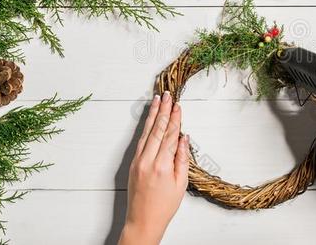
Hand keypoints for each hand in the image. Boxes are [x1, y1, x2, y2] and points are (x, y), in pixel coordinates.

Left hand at [119, 92, 188, 244]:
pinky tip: (149, 120)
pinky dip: (145, 128)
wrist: (143, 221)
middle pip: (157, 129)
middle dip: (163, 110)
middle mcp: (147, 161)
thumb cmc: (164, 206)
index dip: (175, 119)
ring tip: (157, 101)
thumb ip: (182, 158)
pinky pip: (140, 141)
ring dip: (153, 115)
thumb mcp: (181, 183)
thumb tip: (183, 138)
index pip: (170, 135)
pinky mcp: (133, 164)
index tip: (178, 106)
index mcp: (162, 165)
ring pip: (146, 132)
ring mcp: (138, 161)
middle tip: (167, 95)